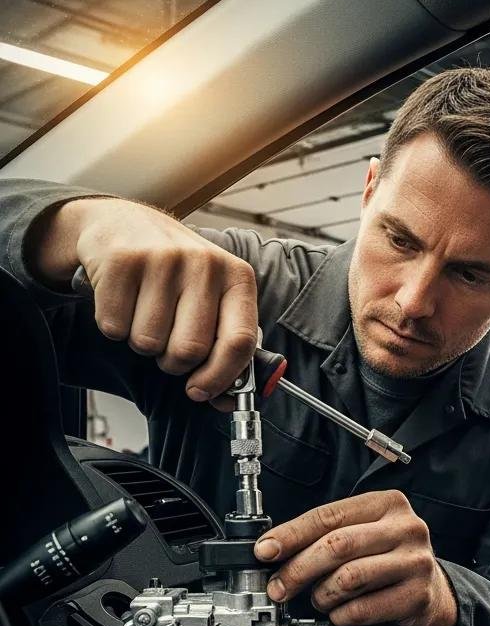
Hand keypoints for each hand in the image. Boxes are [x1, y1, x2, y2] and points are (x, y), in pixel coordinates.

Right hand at [32, 197, 257, 401]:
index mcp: (237, 277)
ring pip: (149, 343)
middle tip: (167, 346)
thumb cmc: (177, 274)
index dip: (221, 377)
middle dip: (174, 362)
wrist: (124, 224)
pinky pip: (114, 327)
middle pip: (190, 350)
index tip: (201, 392)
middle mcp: (205, 263)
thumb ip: (225, 348)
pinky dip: (114, 327)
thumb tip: (227, 401)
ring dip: (143, 344)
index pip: (239, 342)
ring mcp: (163, 258)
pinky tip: (123, 301)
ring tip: (145, 314)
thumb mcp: (213, 300)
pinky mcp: (121, 260)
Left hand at [253, 491, 457, 625]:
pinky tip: (341, 613)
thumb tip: (272, 550)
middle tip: (278, 587)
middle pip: (337, 546)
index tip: (265, 551)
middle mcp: (406, 528)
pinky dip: (341, 615)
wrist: (430, 591)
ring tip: (320, 599)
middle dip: (298, 569)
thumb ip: (324, 536)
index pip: (330, 516)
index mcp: (387, 504)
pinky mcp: (418, 595)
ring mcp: (416, 562)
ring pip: (348, 578)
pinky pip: (363, 609)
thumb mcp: (360, 534)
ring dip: (322, 594)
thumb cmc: (385, 559)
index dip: (291, 534)